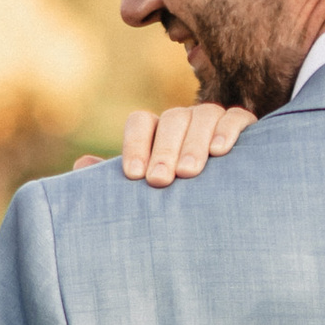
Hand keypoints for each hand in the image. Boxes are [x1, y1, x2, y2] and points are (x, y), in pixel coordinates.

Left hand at [71, 101, 253, 184]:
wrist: (225, 209)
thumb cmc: (177, 202)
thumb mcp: (145, 197)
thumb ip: (115, 183)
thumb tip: (81, 165)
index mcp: (156, 133)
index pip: (141, 122)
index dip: (134, 145)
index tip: (133, 176)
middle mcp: (183, 122)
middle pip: (171, 119)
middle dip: (164, 150)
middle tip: (160, 180)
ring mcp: (213, 121)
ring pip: (203, 116)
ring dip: (194, 142)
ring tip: (188, 172)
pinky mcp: (243, 127)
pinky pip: (235, 117)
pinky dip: (228, 130)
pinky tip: (221, 152)